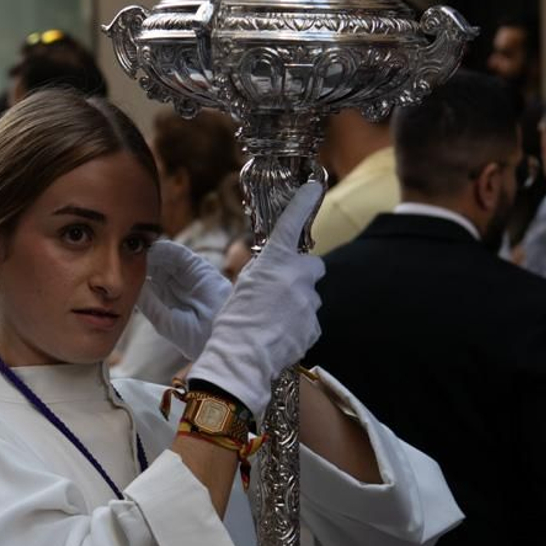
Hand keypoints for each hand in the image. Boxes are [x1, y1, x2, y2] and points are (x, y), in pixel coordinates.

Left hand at [136, 240, 233, 359]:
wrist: (219, 333)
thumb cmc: (194, 334)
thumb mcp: (164, 320)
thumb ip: (149, 304)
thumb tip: (133, 288)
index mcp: (167, 299)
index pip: (147, 281)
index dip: (134, 275)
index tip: (119, 270)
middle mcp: (176, 285)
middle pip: (154, 267)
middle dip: (140, 261)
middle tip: (124, 254)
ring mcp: (186, 275)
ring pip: (164, 259)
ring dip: (150, 253)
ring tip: (136, 249)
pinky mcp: (197, 267)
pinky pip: (179, 254)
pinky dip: (166, 249)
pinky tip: (153, 248)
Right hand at [189, 181, 324, 417]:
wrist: (241, 357)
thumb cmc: (232, 320)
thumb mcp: (241, 285)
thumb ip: (263, 272)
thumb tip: (274, 270)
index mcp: (275, 261)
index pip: (291, 223)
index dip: (304, 202)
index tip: (314, 187)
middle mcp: (298, 277)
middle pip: (313, 266)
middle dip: (303, 273)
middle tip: (284, 287)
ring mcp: (309, 303)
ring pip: (309, 296)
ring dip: (297, 303)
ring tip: (273, 320)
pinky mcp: (314, 326)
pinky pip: (309, 320)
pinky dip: (298, 325)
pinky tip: (279, 335)